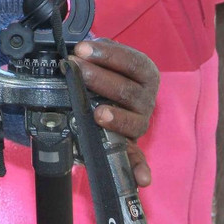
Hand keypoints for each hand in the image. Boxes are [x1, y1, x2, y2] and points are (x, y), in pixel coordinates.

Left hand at [72, 39, 158, 186]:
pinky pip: (137, 158)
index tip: (82, 49)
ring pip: (132, 121)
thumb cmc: (107, 74)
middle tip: (77, 69)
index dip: (107, 54)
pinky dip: (140, 169)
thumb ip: (97, 51)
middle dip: (99, 78)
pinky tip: (142, 179)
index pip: (131, 61)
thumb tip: (77, 44)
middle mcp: (146, 98)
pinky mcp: (131, 144)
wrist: (108, 95)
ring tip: (99, 113)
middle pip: (127, 90)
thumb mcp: (105, 58)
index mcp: (145, 73)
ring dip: (116, 118)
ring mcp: (140, 122)